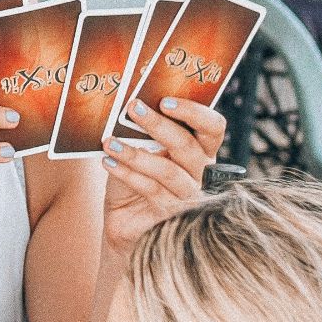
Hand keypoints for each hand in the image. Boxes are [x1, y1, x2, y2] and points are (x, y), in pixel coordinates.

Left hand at [100, 97, 226, 249]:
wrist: (124, 221)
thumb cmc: (134, 180)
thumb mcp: (139, 152)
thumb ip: (142, 134)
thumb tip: (130, 108)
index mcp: (201, 150)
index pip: (213, 127)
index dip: (194, 112)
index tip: (165, 100)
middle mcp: (201, 171)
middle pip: (187, 145)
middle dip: (158, 125)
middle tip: (133, 108)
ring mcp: (188, 194)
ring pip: (167, 170)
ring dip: (136, 154)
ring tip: (110, 142)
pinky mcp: (171, 213)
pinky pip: (150, 190)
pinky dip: (127, 174)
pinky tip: (108, 162)